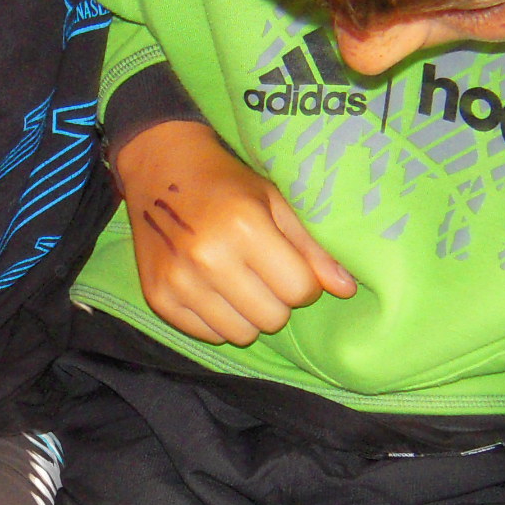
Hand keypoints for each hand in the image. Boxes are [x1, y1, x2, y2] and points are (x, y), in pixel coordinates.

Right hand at [114, 120, 354, 345]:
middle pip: (272, 317)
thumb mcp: (275, 202)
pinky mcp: (158, 298)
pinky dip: (217, 320)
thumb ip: (311, 248)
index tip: (289, 265)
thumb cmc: (226, 182)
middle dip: (277, 301)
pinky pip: (207, 335)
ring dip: (248, 315)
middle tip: (263, 274)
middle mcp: (208, 258)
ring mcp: (179, 281)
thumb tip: (346, 290)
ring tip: (238, 283)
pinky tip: (212, 289)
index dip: (303, 282)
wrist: (161, 168)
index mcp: (244, 227)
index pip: (298, 290)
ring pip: (241, 334)